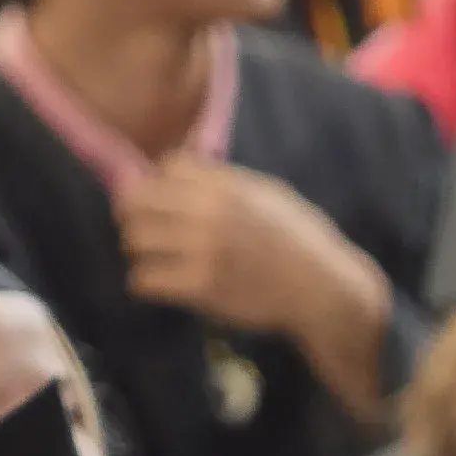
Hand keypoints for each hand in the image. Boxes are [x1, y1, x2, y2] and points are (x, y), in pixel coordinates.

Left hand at [116, 155, 391, 387]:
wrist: (321, 289)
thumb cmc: (297, 240)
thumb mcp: (266, 193)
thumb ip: (223, 181)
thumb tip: (175, 171)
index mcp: (227, 185)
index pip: (165, 167)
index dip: (160, 183)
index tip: (167, 202)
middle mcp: (210, 212)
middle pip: (137, 200)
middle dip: (135, 215)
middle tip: (148, 232)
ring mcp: (203, 250)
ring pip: (134, 240)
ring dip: (139, 250)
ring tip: (155, 259)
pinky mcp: (199, 287)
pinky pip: (144, 279)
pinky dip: (146, 282)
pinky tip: (161, 284)